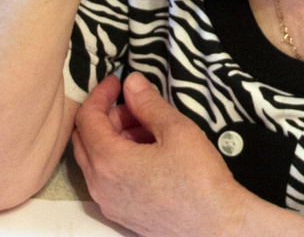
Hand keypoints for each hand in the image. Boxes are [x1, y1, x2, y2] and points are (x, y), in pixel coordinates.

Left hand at [72, 73, 248, 236]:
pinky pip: (109, 180)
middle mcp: (101, 186)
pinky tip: (150, 152)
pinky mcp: (123, 215)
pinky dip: (120, 159)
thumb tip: (132, 83)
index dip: (100, 94)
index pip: (87, 119)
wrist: (217, 226)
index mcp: (109, 162)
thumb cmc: (199, 181)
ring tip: (149, 127)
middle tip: (134, 104)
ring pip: (97, 160)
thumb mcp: (175, 130)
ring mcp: (110, 204)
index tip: (116, 81)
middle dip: (106, 116)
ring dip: (114, 138)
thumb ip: (148, 103)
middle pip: (85, 139)